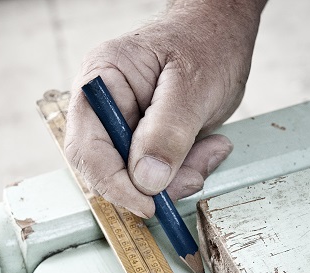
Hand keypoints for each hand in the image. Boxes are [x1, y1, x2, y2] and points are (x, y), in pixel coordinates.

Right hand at [64, 0, 266, 217]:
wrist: (223, 31)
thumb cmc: (206, 42)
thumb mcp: (193, 86)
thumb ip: (167, 132)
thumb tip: (146, 180)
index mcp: (100, 82)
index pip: (87, 148)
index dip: (114, 183)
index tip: (148, 204)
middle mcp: (105, 107)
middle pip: (108, 169)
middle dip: (151, 184)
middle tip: (192, 176)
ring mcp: (125, 125)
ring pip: (136, 178)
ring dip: (177, 177)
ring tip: (210, 150)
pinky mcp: (146, 140)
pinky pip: (158, 173)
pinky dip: (186, 170)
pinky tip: (208, 147)